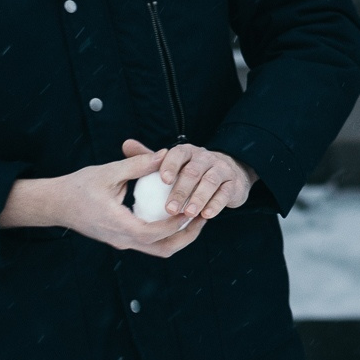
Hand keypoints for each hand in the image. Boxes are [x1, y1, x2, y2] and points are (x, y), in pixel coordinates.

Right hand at [0, 148, 204, 257]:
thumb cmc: (78, 187)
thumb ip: (138, 165)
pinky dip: (168, 233)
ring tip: (196, 217)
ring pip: (158, 250)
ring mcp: (121, 242)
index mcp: (117, 225)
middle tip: (204, 215)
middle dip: (187, 235)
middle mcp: (121, 239)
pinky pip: (150, 243)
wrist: (55, 204)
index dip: (175, 224)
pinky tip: (178, 215)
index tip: (192, 208)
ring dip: (180, 237)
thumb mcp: (108, 172)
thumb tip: (166, 154)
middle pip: (162, 249)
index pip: (152, 233)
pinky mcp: (122, 239)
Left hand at [123, 139, 256, 222]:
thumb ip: (151, 157)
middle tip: (170, 208)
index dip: (171, 166)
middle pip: (194, 171)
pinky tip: (206, 215)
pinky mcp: (233, 184)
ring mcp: (222, 169)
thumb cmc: (191, 171)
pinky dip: (216, 204)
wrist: (229, 174)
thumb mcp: (172, 163)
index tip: (163, 180)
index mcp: (187, 152)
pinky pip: (225, 193)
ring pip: (211, 181)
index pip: (178, 154)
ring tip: (189, 213)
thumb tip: (126, 144)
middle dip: (182, 190)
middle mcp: (205, 158)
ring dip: (199, 198)